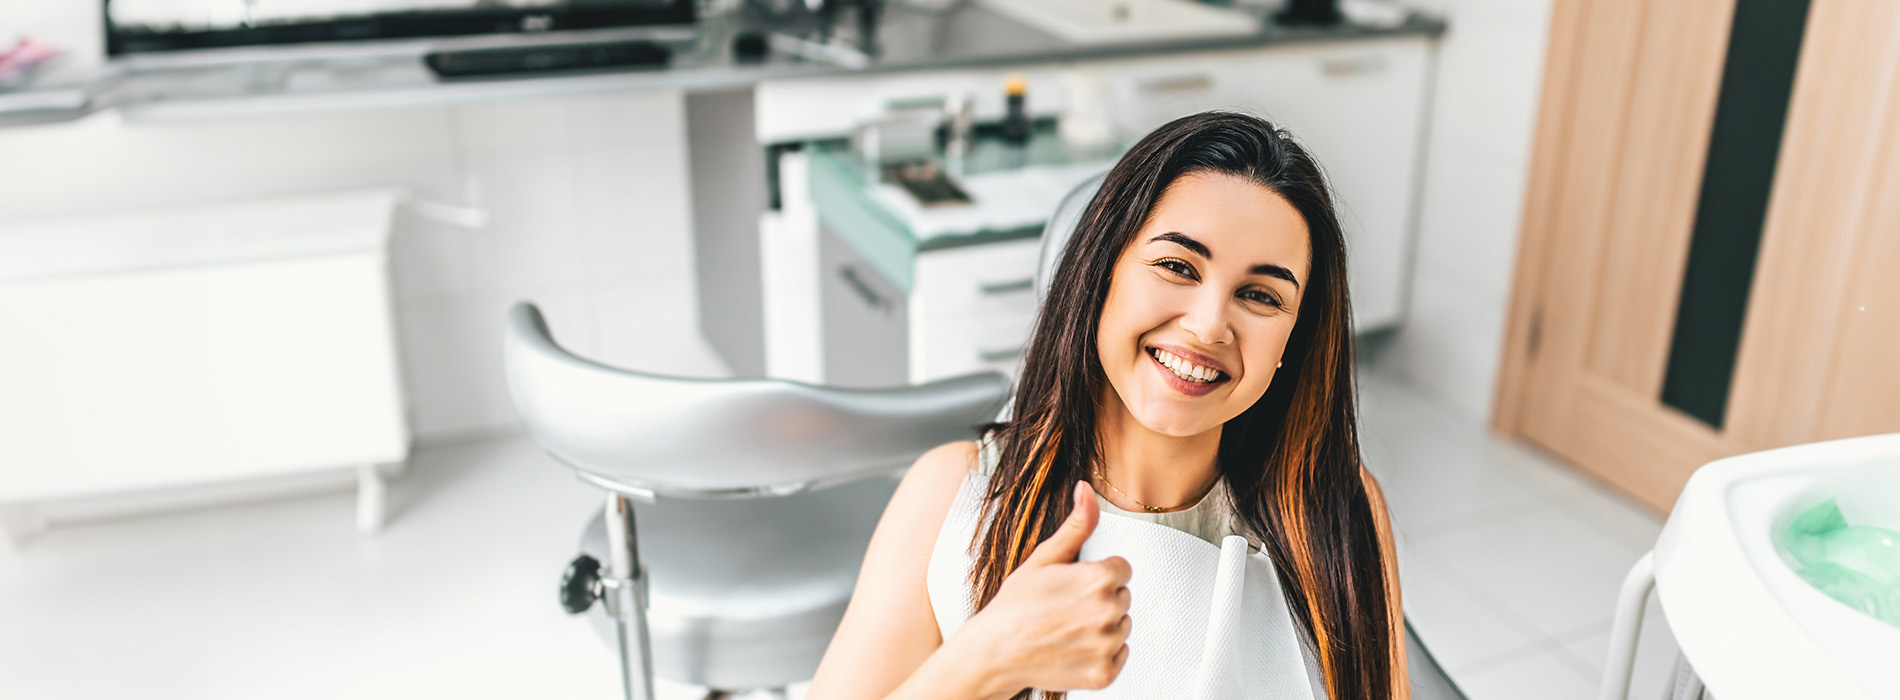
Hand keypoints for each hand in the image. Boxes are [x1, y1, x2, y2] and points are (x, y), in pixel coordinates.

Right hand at [956, 480, 1132, 693]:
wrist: (994, 653)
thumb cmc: (1014, 606)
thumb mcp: (1043, 558)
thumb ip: (1076, 525)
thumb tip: (1086, 490)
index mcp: (1099, 579)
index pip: (1121, 569)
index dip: (1095, 574)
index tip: (1072, 585)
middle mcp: (1109, 612)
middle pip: (1123, 597)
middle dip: (1100, 599)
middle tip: (1065, 607)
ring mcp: (1107, 646)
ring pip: (1122, 626)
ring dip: (1102, 627)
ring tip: (1067, 627)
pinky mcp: (1105, 674)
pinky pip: (1120, 655)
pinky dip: (1101, 654)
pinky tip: (1073, 647)